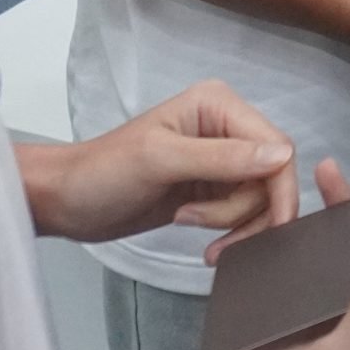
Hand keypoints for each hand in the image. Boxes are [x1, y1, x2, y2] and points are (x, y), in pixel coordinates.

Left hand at [23, 80, 298, 261]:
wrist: (66, 202)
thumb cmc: (103, 173)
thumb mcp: (162, 161)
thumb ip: (224, 158)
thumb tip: (283, 155)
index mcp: (218, 105)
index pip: (276, 146)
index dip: (280, 189)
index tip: (273, 227)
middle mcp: (226, 127)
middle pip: (272, 176)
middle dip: (246, 210)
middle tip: (204, 228)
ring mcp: (221, 159)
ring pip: (260, 199)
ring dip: (234, 224)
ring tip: (190, 226)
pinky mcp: (212, 188)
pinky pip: (243, 212)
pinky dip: (230, 232)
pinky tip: (205, 243)